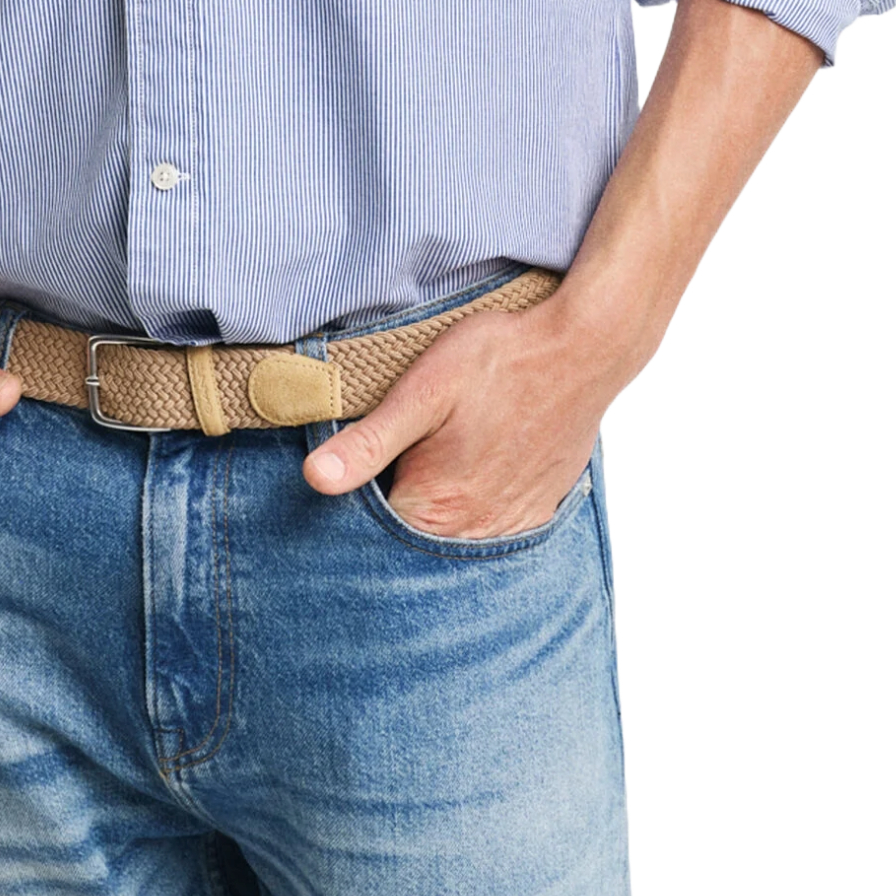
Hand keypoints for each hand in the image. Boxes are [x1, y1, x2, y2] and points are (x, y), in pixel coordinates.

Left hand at [300, 300, 618, 538]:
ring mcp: (511, 526)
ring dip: (435, 519)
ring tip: (433, 467)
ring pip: (453, 543)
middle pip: (411, 545)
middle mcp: (474, 531)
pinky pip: (493, 534)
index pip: (370, 536)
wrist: (581, 349)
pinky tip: (471, 476)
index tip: (354, 476)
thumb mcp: (422, 390)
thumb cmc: (498, 360)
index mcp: (434, 506)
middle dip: (392, 518)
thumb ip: (369, 442)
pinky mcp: (538, 512)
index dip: (352, 509)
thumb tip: (314, 480)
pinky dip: (474, 517)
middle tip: (397, 461)